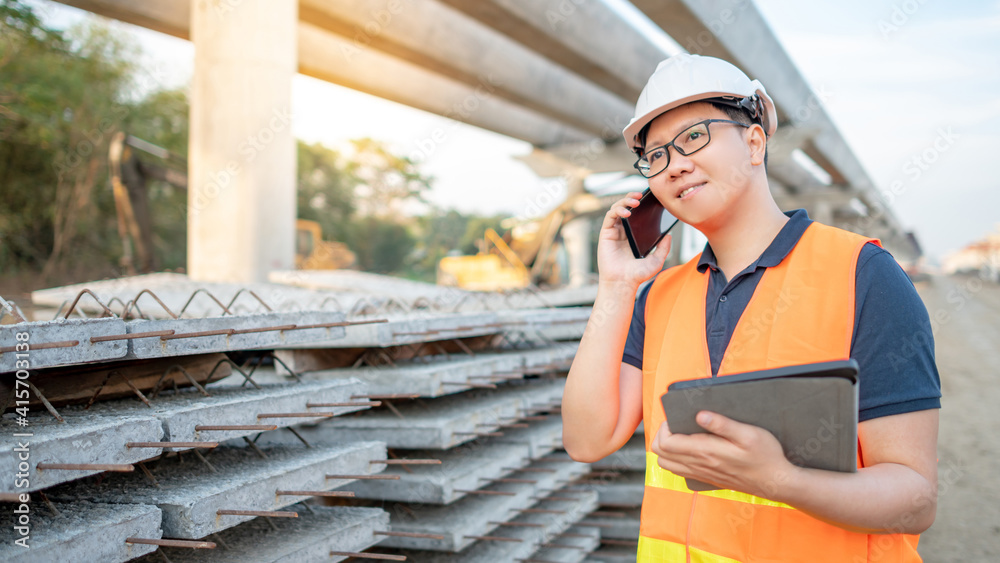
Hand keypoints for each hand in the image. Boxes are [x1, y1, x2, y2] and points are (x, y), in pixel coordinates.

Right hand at [596, 191, 672, 286]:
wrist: (623, 283)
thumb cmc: (637, 275)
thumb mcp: (656, 260)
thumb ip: (663, 248)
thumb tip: (669, 235)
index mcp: (633, 235)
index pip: (635, 214)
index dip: (639, 204)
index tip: (648, 198)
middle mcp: (622, 232)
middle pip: (624, 207)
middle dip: (631, 198)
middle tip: (640, 194)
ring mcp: (613, 232)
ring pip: (616, 209)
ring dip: (624, 201)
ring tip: (635, 201)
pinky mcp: (605, 234)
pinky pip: (609, 217)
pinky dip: (617, 211)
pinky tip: (627, 212)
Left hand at [650, 412, 796, 499]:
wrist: (776, 483)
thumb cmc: (765, 456)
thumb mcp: (748, 434)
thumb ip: (722, 424)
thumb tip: (699, 415)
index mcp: (705, 452)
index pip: (666, 443)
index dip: (664, 428)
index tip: (676, 417)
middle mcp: (699, 465)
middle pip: (661, 455)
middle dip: (662, 436)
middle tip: (677, 424)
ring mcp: (702, 474)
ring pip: (667, 465)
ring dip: (668, 448)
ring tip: (682, 435)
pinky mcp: (707, 479)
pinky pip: (679, 471)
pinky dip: (676, 459)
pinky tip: (691, 449)